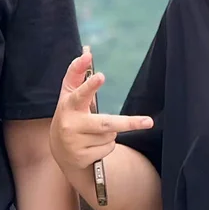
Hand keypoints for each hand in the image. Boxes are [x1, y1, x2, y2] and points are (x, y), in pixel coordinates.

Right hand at [49, 51, 152, 176]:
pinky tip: (93, 145)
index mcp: (68, 105)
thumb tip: (87, 52)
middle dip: (128, 123)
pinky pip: (108, 148)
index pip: (80, 94)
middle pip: (106, 123)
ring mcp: (75, 143)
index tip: (100, 76)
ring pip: (110, 136)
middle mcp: (71, 124)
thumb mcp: (68, 94)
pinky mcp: (82, 157)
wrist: (59, 151)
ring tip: (94, 132)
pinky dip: (107, 146)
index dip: (90, 85)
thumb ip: (77, 73)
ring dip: (110, 133)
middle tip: (149, 122)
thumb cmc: (68, 115)